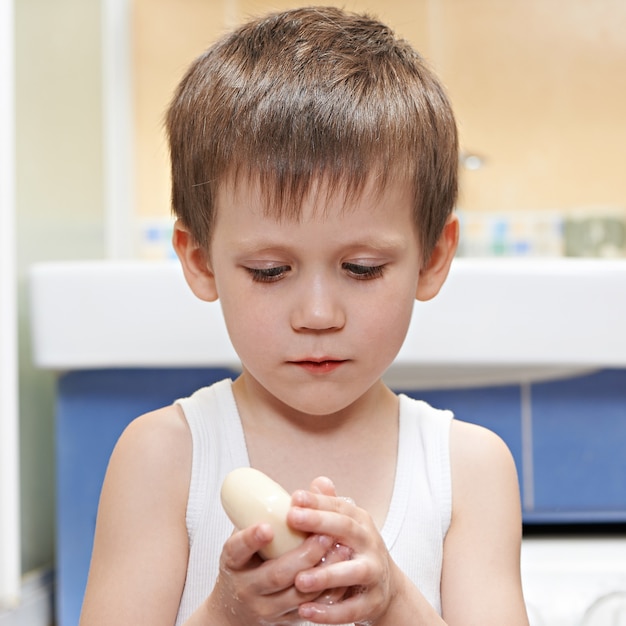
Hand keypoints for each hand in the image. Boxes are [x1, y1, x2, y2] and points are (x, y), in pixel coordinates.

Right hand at [208, 523, 334, 624]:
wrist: (235, 610)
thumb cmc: (247, 562)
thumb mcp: (246, 540)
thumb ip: (270, 514)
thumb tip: (312, 484)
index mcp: (232, 562)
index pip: (236, 550)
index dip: (251, 539)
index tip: (267, 527)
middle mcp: (246, 587)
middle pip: (275, 574)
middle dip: (303, 555)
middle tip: (324, 535)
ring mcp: (265, 607)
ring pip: (296, 594)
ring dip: (321, 572)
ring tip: (342, 551)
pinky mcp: (284, 620)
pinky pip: (310, 608)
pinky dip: (327, 591)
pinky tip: (342, 574)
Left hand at [287, 484, 398, 624]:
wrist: (385, 589)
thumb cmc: (355, 550)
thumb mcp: (345, 525)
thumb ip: (330, 505)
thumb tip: (318, 482)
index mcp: (360, 522)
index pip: (339, 506)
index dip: (317, 501)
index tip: (294, 497)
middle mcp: (369, 543)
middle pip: (346, 529)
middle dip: (320, 522)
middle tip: (292, 518)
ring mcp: (373, 572)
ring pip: (352, 572)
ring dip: (325, 575)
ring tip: (299, 579)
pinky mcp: (371, 602)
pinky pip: (351, 609)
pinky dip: (329, 613)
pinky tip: (305, 612)